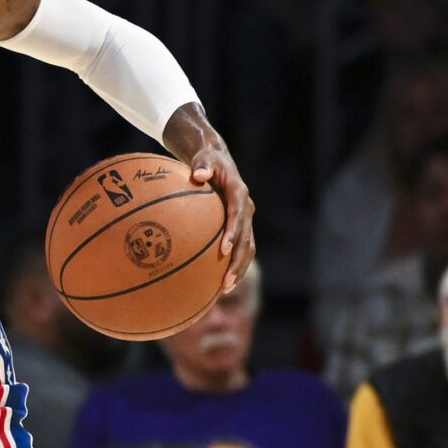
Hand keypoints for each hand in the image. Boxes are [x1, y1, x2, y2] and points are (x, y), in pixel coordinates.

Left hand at [181, 132, 256, 292]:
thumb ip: (203, 165)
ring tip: (225, 289)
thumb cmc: (207, 160)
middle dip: (238, 261)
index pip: (239, 215)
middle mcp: (246, 208)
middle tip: (226, 282)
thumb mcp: (204, 158)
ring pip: (248, 248)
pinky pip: (240, 248)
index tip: (224, 249)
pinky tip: (219, 282)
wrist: (218, 159)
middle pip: (247, 239)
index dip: (234, 232)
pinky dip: (234, 264)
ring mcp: (245, 219)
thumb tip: (199, 175)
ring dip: (239, 269)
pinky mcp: (240, 226)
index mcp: (239, 193)